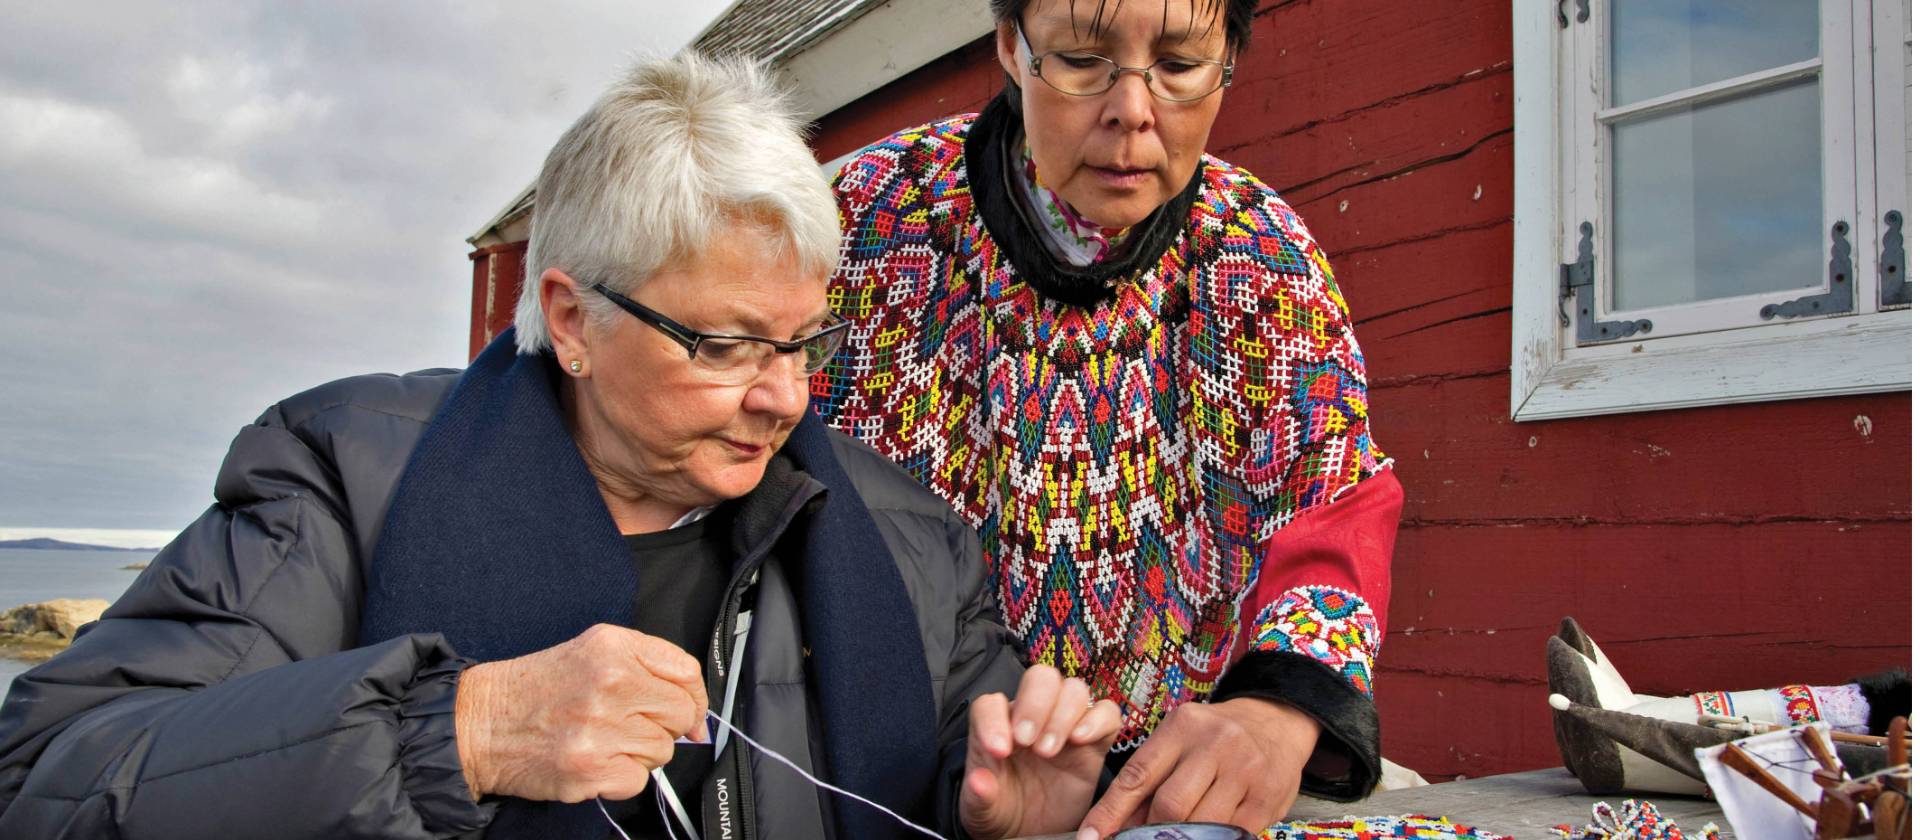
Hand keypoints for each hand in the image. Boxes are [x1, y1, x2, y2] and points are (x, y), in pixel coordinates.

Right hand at [454, 623, 708, 802]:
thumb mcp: (591, 652)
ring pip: (662, 750)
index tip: (687, 711)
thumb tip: (695, 715)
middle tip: (630, 726)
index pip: (686, 672)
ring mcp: (601, 727)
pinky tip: (594, 761)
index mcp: (614, 647)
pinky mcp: (590, 767)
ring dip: (639, 753)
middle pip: (681, 714)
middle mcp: (611, 682)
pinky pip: (638, 780)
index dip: (694, 696)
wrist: (480, 723)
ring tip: (603, 741)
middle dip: (663, 726)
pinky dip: (621, 777)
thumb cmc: (536, 690)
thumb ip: (646, 669)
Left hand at [960, 665, 1121, 838]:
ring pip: (1073, 689)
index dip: (993, 721)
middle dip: (1035, 705)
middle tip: (1028, 743)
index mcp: (996, 727)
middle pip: (1039, 678)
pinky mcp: (1094, 743)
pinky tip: (1082, 740)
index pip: (991, 704)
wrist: (1032, 834)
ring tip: (1050, 751)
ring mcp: (1065, 726)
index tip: (999, 751)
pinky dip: (1098, 720)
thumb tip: (978, 781)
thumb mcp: (982, 812)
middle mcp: (1031, 718)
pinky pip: (1107, 713)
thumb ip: (978, 796)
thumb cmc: (1002, 814)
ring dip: (1063, 714)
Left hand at [1078, 697, 1318, 837]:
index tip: (1090, 837)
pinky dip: (1212, 839)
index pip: (1137, 775)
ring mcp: (1245, 770)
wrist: (1275, 723)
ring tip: (1174, 836)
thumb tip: (1115, 824)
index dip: (1110, 812)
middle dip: (1149, 832)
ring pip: (1200, 824)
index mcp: (1182, 726)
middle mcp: (1215, 744)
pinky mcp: (1266, 797)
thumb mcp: (1180, 740)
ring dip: (1181, 838)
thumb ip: (1151, 779)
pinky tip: (1204, 835)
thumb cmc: (1215, 737)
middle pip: (1169, 806)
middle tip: (1140, 838)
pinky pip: (1230, 833)